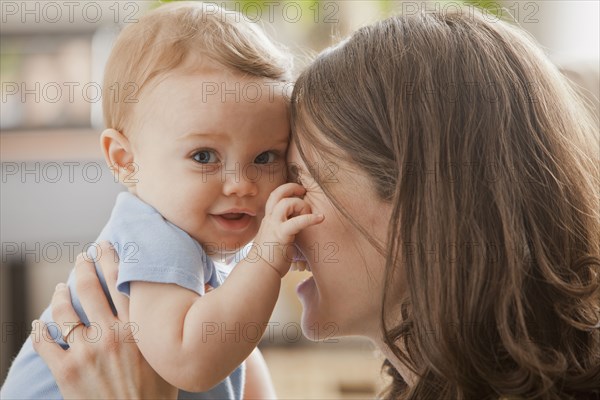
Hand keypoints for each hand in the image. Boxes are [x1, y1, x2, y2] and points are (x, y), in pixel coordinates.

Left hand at [31, 242, 177, 399]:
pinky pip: (45, 342)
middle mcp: (111, 334)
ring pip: (64, 311)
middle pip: (90, 288)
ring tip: (60, 288)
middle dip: (84, 267)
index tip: (105, 247)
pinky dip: (39, 330)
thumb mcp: (170, 355)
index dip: (111, 260)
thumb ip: (172, 325)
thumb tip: (196, 293)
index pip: (120, 282)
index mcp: (137, 328)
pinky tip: (39, 323)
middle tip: (82, 257)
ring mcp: (86, 351)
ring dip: (60, 294)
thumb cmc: (158, 394)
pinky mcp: (66, 371)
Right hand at [252, 183, 323, 276]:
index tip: (298, 193)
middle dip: (291, 188)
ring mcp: (274, 226)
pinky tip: (321, 218)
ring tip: (310, 214)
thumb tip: (296, 230)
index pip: (274, 197)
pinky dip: (310, 218)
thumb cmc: (270, 258)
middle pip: (277, 194)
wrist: (260, 271)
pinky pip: (297, 221)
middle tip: (303, 190)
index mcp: (269, 219)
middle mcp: (270, 219)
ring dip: (301, 205)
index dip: (286, 191)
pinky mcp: (282, 235)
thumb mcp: (276, 238)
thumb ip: (284, 230)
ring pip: (286, 203)